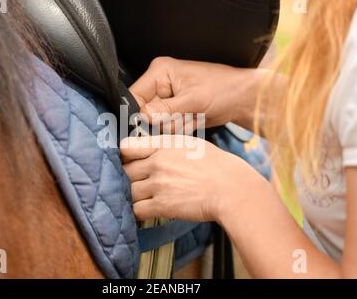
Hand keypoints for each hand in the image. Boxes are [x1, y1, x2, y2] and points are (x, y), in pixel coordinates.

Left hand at [120, 135, 268, 222]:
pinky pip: (137, 210)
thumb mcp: (191, 144)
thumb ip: (167, 145)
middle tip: (138, 182)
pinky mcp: (163, 205)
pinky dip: (140, 211)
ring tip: (145, 197)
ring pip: (128, 191)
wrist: (231, 189)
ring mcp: (159, 184)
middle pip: (124, 171)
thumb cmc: (217, 166)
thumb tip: (153, 148)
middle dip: (128, 177)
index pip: (126, 147)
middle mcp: (158, 163)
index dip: (124, 156)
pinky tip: (148, 209)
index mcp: (165, 144)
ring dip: (134, 195)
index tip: (129, 162)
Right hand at [130, 57, 260, 130]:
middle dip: (164, 121)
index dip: (140, 114)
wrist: (241, 99)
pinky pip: (168, 128)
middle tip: (184, 116)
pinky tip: (194, 120)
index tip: (153, 124)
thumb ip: (165, 109)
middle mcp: (160, 85)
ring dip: (175, 126)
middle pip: (145, 113)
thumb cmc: (223, 89)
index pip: (135, 96)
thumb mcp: (193, 99)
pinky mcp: (174, 112)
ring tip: (193, 116)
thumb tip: (143, 117)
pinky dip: (180, 129)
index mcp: (160, 72)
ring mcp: (167, 100)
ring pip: (156, 124)